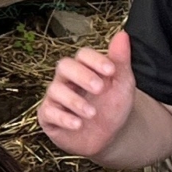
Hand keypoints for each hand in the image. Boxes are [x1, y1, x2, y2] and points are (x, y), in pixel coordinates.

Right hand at [39, 31, 137, 157]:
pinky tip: (78, 124)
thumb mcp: (122, 84)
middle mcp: (67, 79)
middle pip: (64, 66)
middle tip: (100, 88)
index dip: (95, 60)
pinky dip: (63, 118)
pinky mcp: (49, 116)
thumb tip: (122, 35)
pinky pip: (48, 112)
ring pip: (55, 90)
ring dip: (75, 101)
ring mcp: (56, 98)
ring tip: (92, 113)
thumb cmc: (113, 106)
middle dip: (81, 76)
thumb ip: (120, 60)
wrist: (109, 137)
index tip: (111, 70)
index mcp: (85, 67)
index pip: (83, 55)